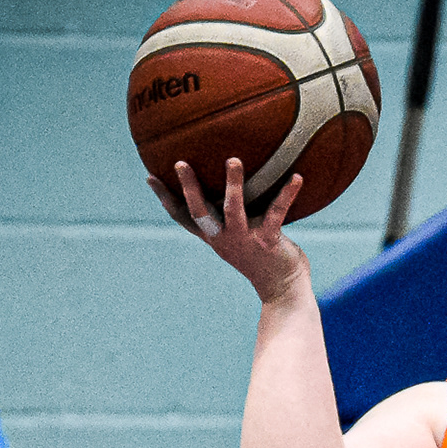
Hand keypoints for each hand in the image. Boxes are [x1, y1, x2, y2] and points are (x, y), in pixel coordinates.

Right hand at [147, 157, 307, 303]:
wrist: (283, 287)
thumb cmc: (262, 255)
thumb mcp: (240, 234)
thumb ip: (233, 212)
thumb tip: (233, 176)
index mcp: (214, 236)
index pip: (183, 218)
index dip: (165, 199)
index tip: (150, 177)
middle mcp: (224, 238)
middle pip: (200, 212)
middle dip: (189, 189)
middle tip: (180, 163)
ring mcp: (245, 241)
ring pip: (233, 210)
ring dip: (233, 185)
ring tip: (233, 160)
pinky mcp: (268, 242)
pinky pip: (276, 213)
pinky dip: (287, 194)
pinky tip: (296, 177)